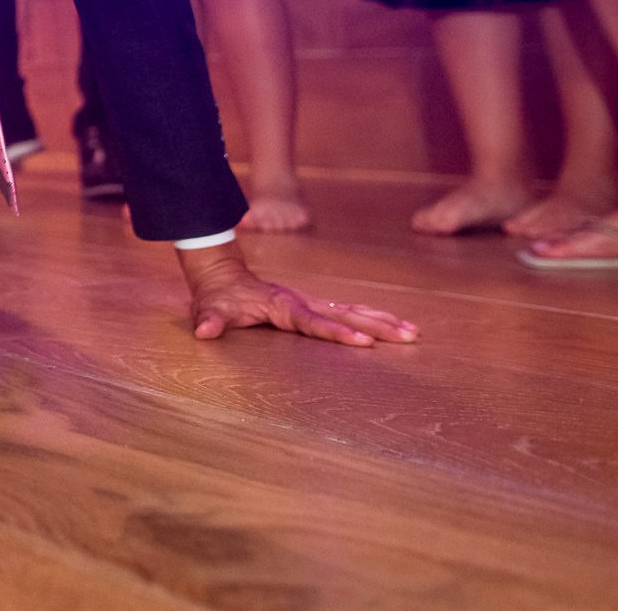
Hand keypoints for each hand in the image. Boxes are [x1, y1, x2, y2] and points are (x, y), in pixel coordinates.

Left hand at [181, 245, 417, 347]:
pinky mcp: (313, 305)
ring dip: (383, 321)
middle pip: (346, 314)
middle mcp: (303, 302)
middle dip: (378, 326)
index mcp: (284, 306)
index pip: (315, 322)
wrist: (222, 274)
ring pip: (353, 311)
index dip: (338, 333)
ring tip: (413, 332)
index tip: (364, 343)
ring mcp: (310, 302)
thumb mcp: (210, 307)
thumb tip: (204, 331)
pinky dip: (371, 317)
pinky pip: (347, 311)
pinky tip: (392, 324)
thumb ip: (209, 320)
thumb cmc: (218, 296)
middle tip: (409, 336)